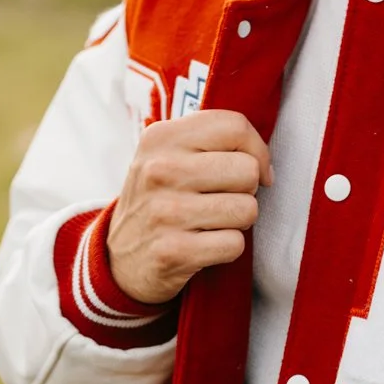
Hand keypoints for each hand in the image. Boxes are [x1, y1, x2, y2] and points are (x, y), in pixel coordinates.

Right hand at [107, 109, 273, 305]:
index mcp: (161, 137)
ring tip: (212, 221)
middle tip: (222, 198)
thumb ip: (211, 140)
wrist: (120, 257)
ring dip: (238, 220)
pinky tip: (205, 244)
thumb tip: (264, 163)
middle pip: (248, 169)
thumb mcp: (167, 154)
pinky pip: (235, 244)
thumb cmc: (159, 198)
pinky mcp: (173, 251)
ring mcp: (165, 212)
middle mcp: (160, 170)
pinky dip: (228, 248)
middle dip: (247, 188)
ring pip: (247, 209)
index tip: (253, 168)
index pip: (235, 126)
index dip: (257, 149)